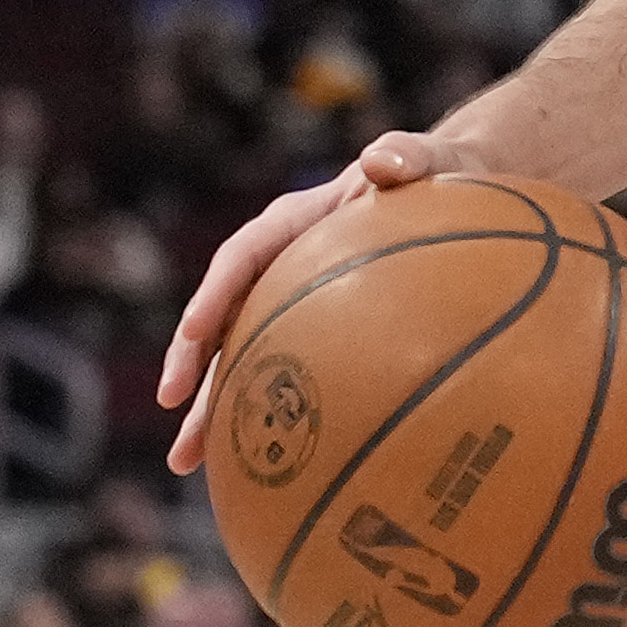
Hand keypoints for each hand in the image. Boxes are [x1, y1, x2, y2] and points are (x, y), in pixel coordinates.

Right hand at [157, 132, 457, 471]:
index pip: (242, 257)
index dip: (216, 293)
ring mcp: (291, 306)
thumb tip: (379, 162)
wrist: (456, 195)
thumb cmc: (441, 174)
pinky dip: (264, 418)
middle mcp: (280, 267)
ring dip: (211, 409)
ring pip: (242, 360)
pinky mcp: (312, 337)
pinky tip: (256, 470)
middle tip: (171, 408)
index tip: (197, 331)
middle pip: (224, 319)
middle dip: (192, 366)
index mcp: (294, 223)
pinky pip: (282, 378)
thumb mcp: (429, 159)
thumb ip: (406, 156)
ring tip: (184, 463)